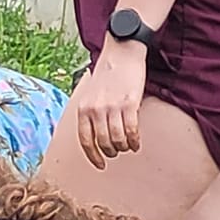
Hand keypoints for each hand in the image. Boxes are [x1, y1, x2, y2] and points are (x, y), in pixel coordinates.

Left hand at [72, 38, 146, 168]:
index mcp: (82, 108)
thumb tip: (95, 136)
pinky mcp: (129, 104)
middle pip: (102, 143)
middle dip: (111, 152)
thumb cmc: (107, 75)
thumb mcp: (90, 94)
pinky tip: (137, 143)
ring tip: (128, 147)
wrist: (121, 53)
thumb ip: (90, 113)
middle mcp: (95, 109)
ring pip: (117, 140)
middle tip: (117, 152)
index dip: (93, 156)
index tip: (100, 165)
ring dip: (124, 148)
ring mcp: (112, 107)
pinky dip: (134, 141)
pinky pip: (131, 131)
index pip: (85, 140)